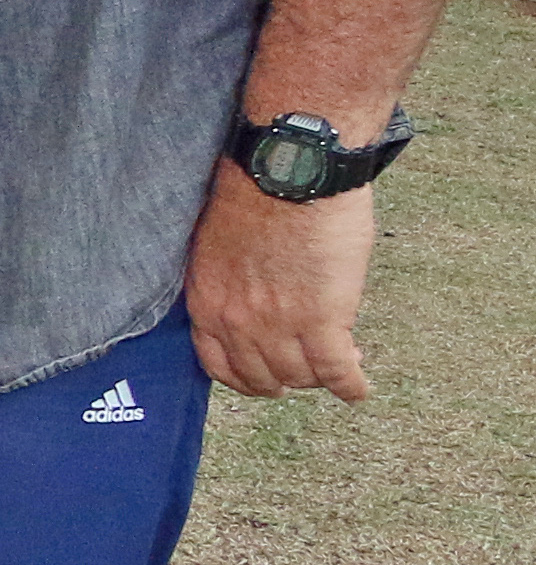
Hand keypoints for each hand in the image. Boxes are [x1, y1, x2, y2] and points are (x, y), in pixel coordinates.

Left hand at [186, 161, 379, 399]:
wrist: (287, 174)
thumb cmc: (254, 193)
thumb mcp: (217, 247)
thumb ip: (230, 283)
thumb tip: (252, 297)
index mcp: (207, 302)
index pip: (219, 364)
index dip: (245, 376)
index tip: (262, 376)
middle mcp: (236, 323)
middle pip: (262, 377)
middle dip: (284, 379)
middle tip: (304, 370)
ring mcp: (278, 325)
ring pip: (299, 376)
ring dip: (318, 377)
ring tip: (335, 368)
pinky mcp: (322, 320)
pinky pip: (337, 371)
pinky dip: (350, 385)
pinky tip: (358, 390)